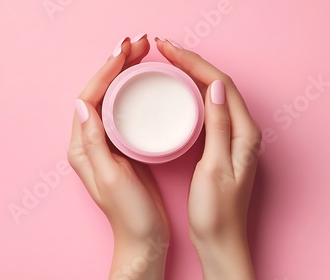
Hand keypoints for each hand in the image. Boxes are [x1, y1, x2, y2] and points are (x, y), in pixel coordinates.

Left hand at [68, 35, 169, 279]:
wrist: (143, 237)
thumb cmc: (128, 213)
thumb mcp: (110, 177)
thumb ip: (95, 142)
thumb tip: (82, 104)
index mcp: (82, 146)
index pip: (89, 97)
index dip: (104, 72)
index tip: (123, 52)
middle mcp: (90, 140)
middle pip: (100, 92)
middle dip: (116, 65)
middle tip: (138, 44)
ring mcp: (107, 142)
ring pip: (113, 97)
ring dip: (125, 73)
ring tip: (142, 54)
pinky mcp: (124, 146)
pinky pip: (125, 109)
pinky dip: (134, 91)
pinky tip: (146, 82)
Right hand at [156, 39, 260, 279]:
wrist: (220, 240)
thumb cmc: (216, 211)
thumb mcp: (214, 168)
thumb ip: (217, 127)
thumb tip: (213, 86)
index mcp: (244, 133)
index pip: (219, 84)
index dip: (194, 63)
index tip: (169, 51)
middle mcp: (242, 131)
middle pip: (218, 83)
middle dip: (191, 62)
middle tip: (164, 50)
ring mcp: (232, 137)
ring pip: (213, 94)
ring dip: (192, 74)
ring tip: (168, 63)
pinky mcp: (221, 145)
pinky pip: (208, 109)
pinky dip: (192, 94)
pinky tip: (178, 92)